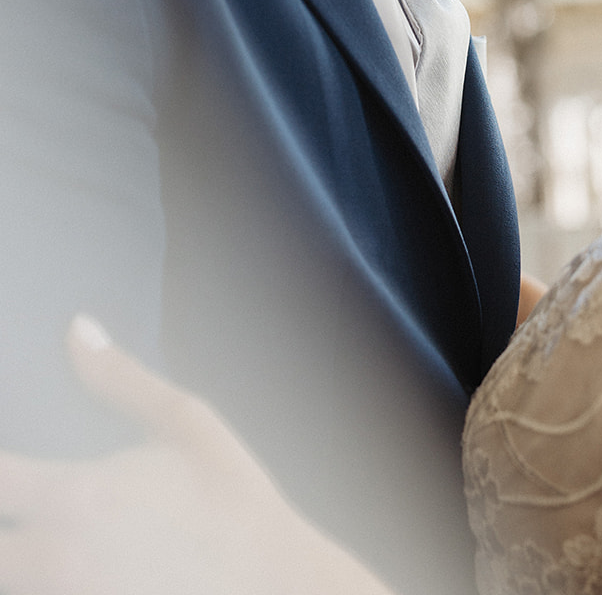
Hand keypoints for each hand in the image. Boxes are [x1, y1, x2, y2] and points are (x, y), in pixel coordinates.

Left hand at [0, 317, 389, 594]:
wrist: (275, 584)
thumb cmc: (233, 503)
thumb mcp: (185, 421)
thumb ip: (119, 378)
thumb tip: (78, 330)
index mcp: (76, 498)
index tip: (5, 458)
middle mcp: (58, 561)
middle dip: (0, 520)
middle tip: (21, 497)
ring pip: (11, 578)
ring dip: (18, 555)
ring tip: (37, 532)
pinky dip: (44, 578)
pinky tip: (66, 561)